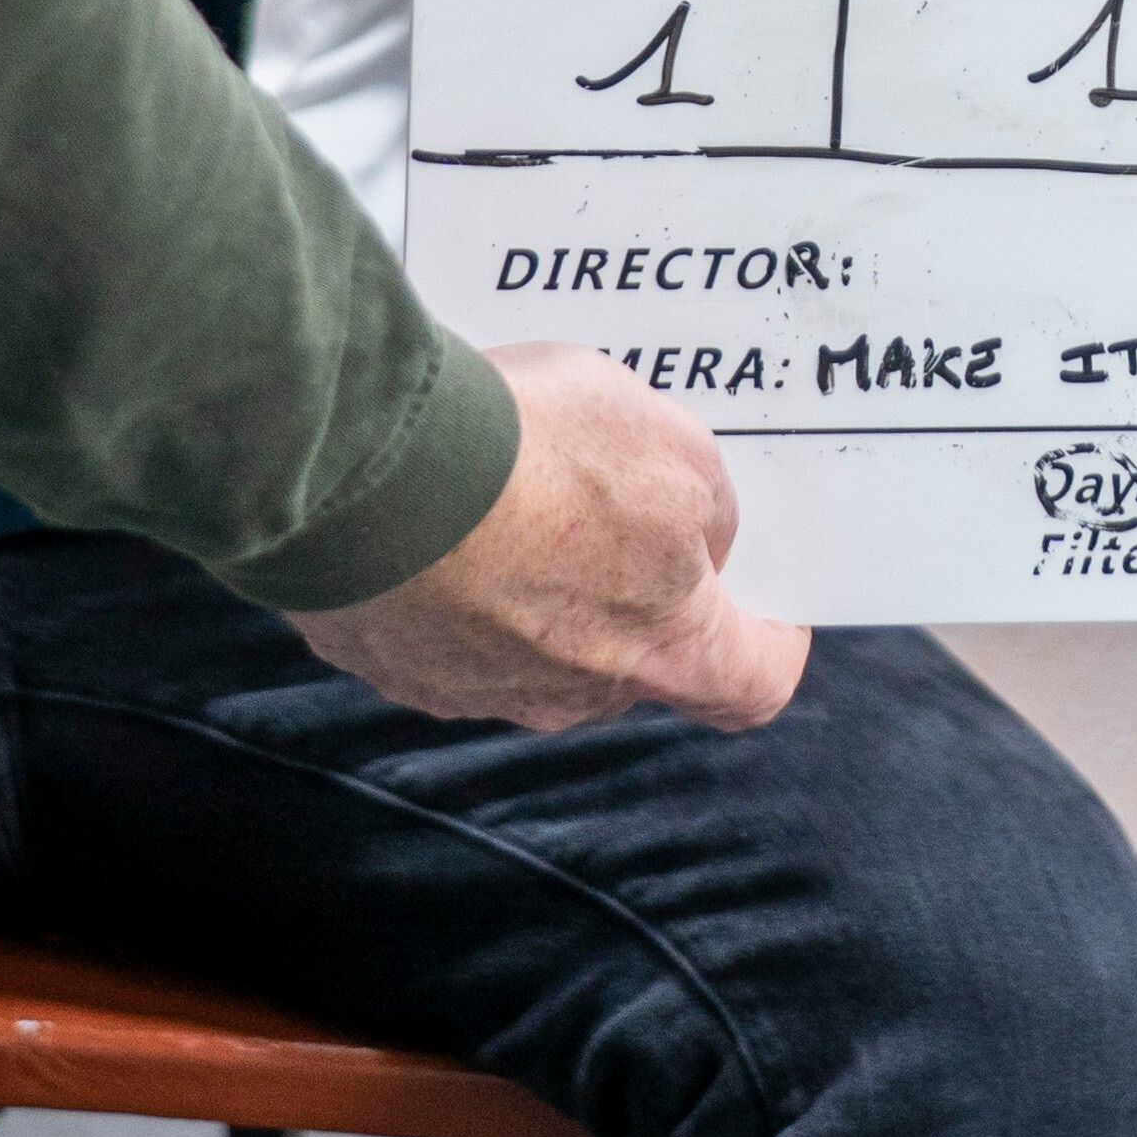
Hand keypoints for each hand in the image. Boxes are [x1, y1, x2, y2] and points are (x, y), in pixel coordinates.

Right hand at [289, 343, 810, 729]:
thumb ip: (706, 502)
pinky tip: (437, 502)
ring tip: (508, 483)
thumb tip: (698, 536)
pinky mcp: (391, 662)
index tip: (763, 599)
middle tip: (612, 498)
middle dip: (633, 584)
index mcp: (663, 650)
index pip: (751, 684)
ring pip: (529, 639)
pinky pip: (441, 620)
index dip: (768, 640)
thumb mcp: (671, 441)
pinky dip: (451, 575)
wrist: (368, 464)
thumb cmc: (535, 451)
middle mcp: (571, 695)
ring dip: (532, 577)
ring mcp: (472, 688)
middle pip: (632, 655)